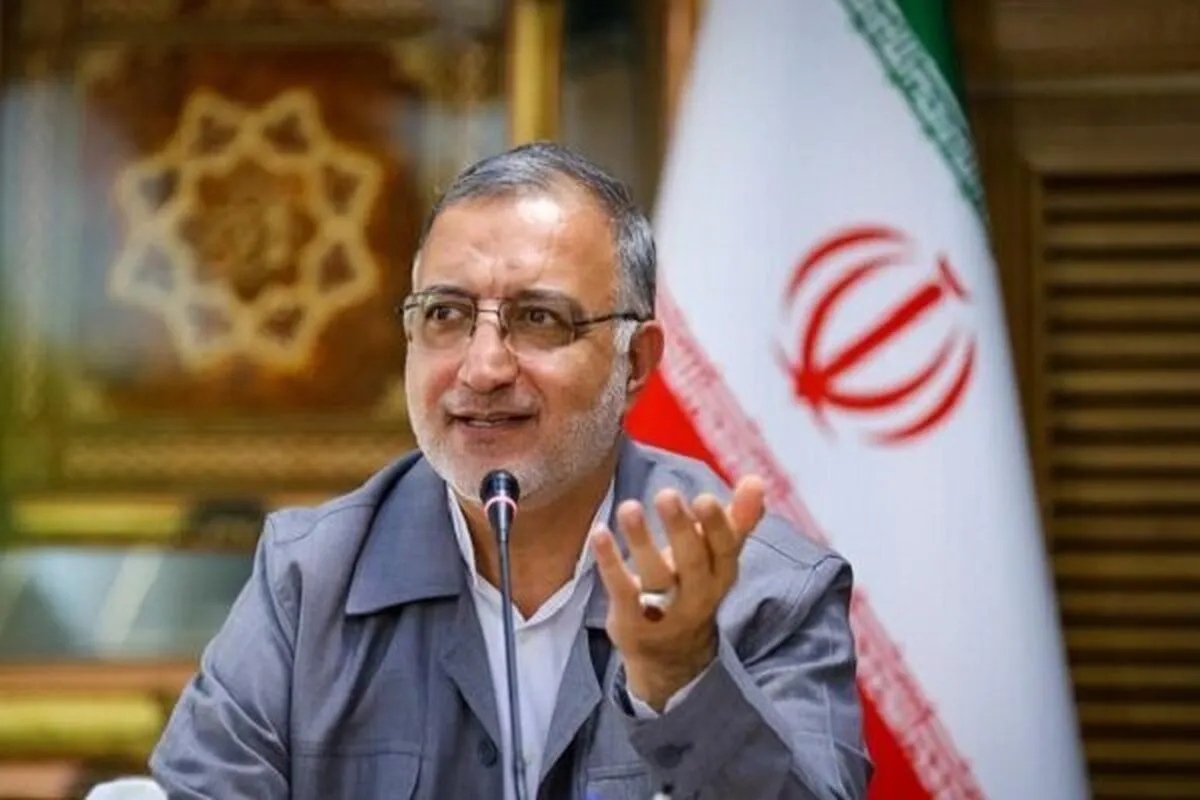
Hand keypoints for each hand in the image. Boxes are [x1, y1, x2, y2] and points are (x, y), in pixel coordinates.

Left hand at [590, 475, 766, 710]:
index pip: (725, 550)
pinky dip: (610, 561)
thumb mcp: (719, 559)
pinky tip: (599, 533)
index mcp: (722, 574)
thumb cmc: (695, 587)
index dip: (717, 526)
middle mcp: (697, 595)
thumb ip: (738, 519)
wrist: (671, 656)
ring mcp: (664, 610)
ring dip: (641, 540)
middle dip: (681, 529)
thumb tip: (756, 479)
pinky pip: (622, 590)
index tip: (705, 497)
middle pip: (692, 562)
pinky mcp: (632, 619)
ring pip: (656, 575)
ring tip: (629, 507)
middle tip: (666, 495)